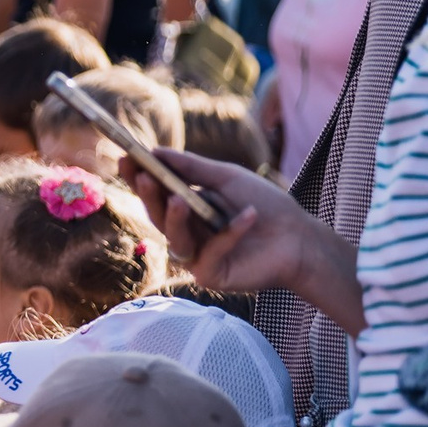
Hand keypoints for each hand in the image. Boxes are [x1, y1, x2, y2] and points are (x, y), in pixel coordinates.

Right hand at [137, 149, 350, 316]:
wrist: (301, 239)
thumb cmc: (267, 206)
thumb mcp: (228, 178)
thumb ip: (191, 167)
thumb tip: (154, 151)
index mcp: (187, 209)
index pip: (155, 194)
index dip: (138, 178)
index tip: (126, 158)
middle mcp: (187, 233)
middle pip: (157, 216)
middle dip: (149, 197)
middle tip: (144, 177)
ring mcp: (196, 256)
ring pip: (175, 238)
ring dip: (175, 219)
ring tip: (181, 199)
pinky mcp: (211, 276)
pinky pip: (209, 253)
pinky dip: (229, 234)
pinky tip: (249, 215)